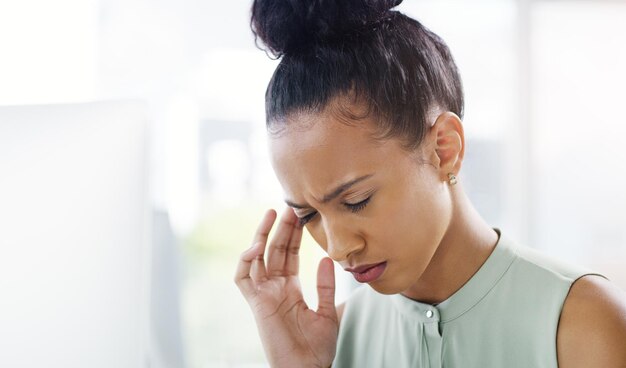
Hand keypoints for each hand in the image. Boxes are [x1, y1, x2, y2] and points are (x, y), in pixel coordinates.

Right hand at [235, 208, 337, 367]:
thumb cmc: (318, 348)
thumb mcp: (328, 312)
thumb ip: (326, 286)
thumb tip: (327, 258)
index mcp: (290, 288)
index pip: (289, 254)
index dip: (293, 235)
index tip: (301, 215)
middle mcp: (274, 288)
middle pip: (274, 250)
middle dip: (281, 228)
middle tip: (290, 206)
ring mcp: (263, 294)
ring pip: (257, 257)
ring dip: (262, 235)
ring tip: (273, 214)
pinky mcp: (256, 303)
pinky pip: (243, 279)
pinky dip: (245, 261)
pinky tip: (255, 246)